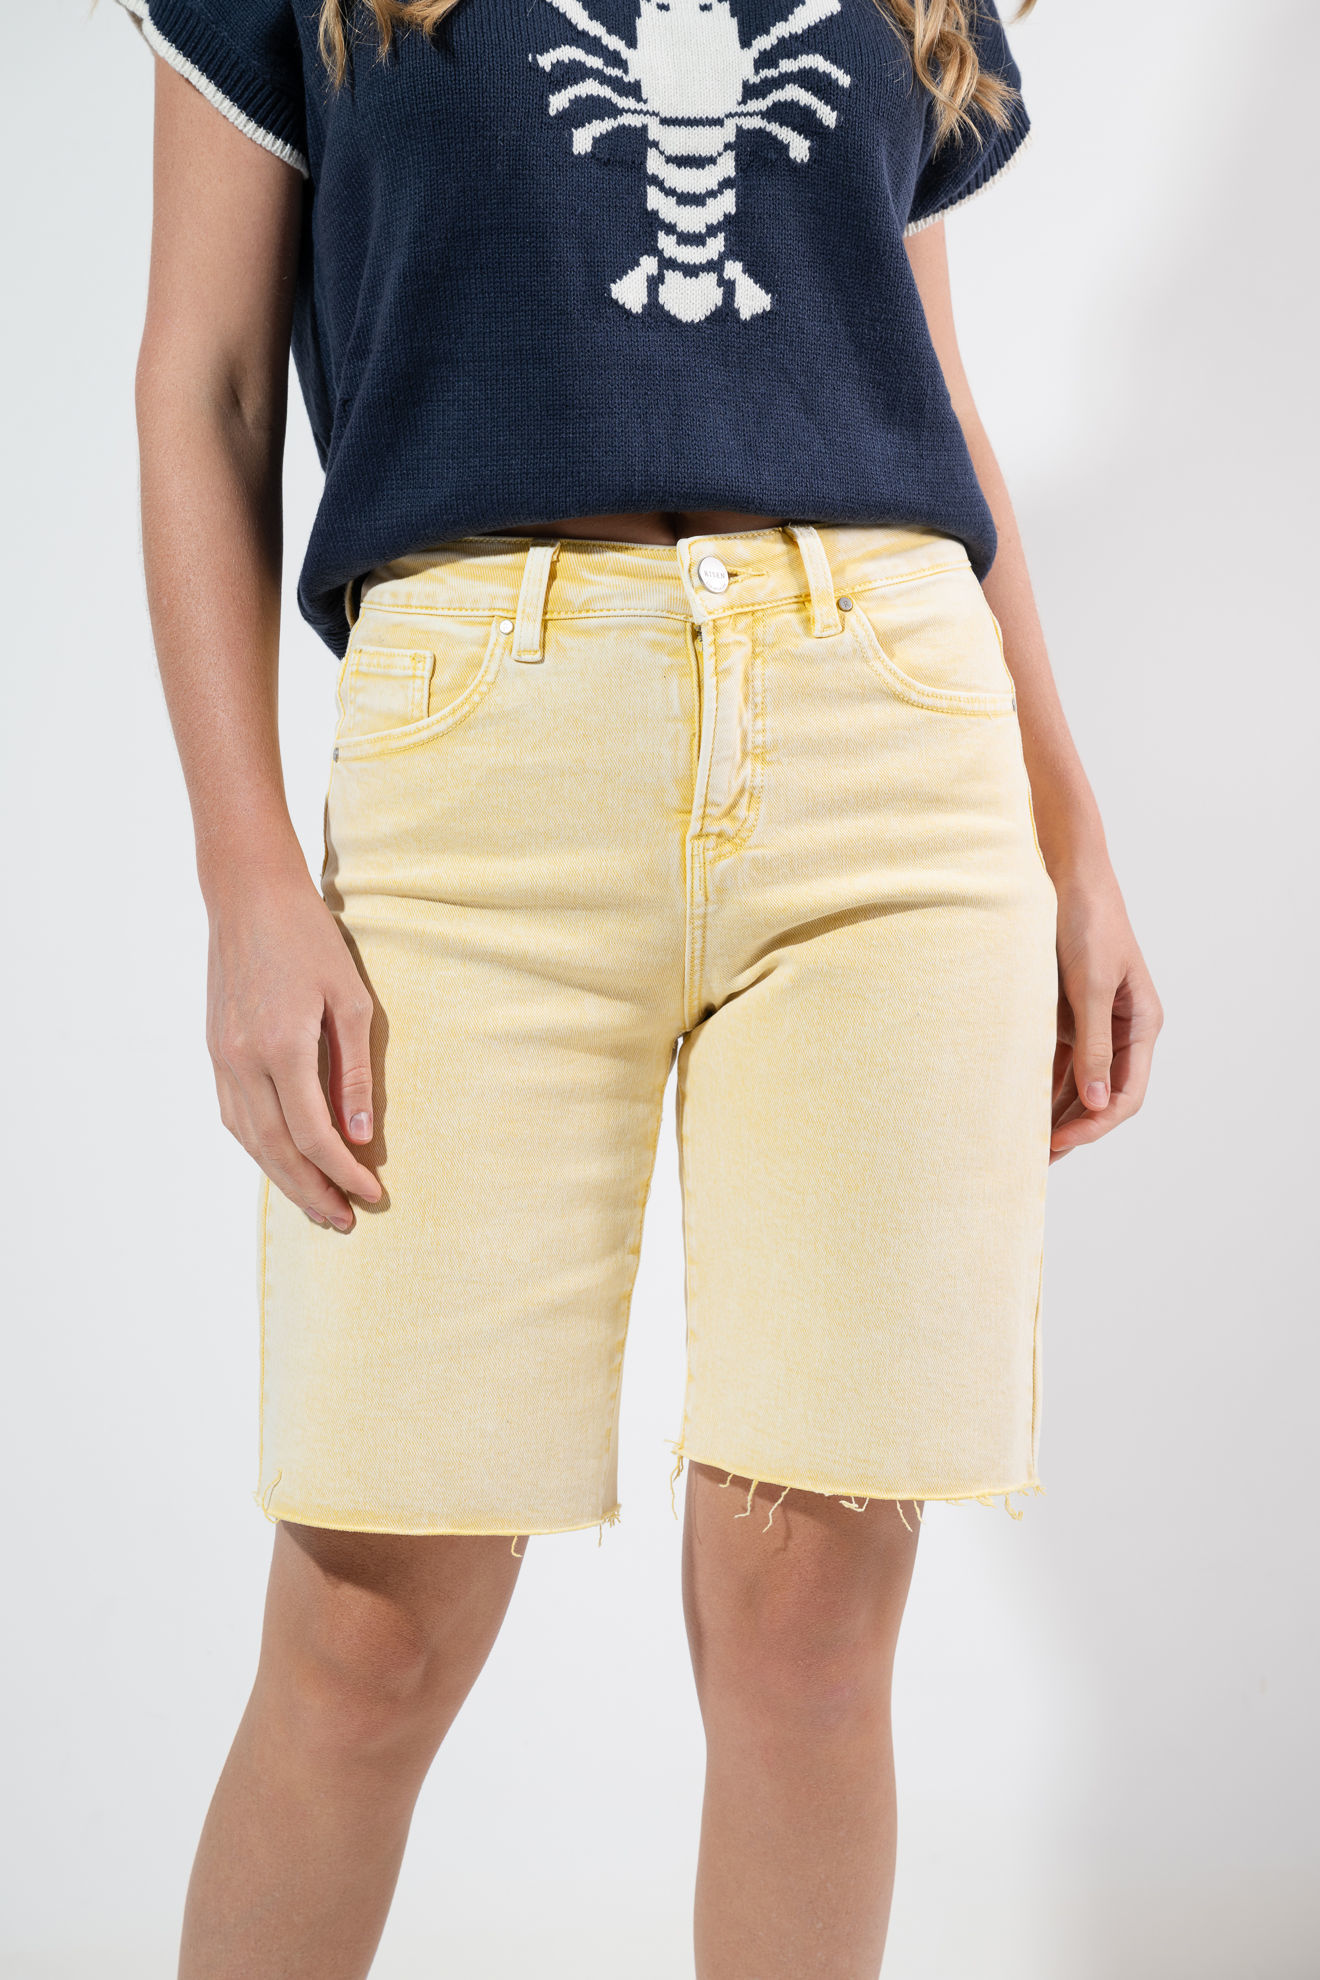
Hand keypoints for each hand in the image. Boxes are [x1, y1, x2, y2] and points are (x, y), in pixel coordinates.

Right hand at [206, 875, 383, 1228]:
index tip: (374, 1194)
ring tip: (316, 1205)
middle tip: (343, 1222)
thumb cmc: (310, 938)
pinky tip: (281, 1160)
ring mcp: (222, 1057)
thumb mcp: (351, 999)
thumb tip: (361, 1133)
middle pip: (277, 1149)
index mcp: (282, 1047)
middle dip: (312, 1192)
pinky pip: (234, 1115)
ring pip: (249, 1138)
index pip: (315, 1134)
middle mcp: (244, 1060)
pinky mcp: (215, 1049)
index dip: (345, 1172)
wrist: (248, 895)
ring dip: (283, 1178)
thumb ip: (355, 1071)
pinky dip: (259, 1147)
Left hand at [1049, 865, 1162, 1161]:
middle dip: (1075, 1128)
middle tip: (1038, 1160)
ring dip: (1058, 1112)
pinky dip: (1043, 1085)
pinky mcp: (1069, 1015)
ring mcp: (1095, 1024)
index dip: (1096, 1123)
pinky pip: (1060, 1061)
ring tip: (1026, 1144)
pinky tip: (1020, 1106)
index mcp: (1141, 1024)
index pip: (1126, 1093)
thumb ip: (1093, 1045)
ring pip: (1080, 1083)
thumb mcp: (1089, 986)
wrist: (1066, 877)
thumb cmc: (1086, 923)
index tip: (1060, 1143)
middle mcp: (1123, 1030)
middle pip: (1103, 1095)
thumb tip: (1098, 1103)